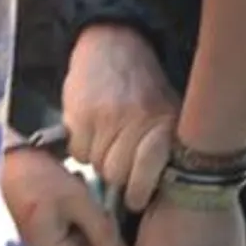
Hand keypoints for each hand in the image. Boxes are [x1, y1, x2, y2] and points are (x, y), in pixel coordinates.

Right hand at [0, 148, 131, 245]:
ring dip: (85, 218)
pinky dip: (73, 213)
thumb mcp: (78, 201)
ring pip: (80, 240)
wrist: (6, 157)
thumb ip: (104, 233)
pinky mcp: (38, 232)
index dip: (110, 243)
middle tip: (91, 200)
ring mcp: (40, 245)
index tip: (108, 215)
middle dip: (96, 228)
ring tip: (77, 193)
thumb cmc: (40, 178)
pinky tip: (67, 194)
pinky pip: (67, 230)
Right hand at [64, 26, 178, 211]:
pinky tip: (91, 130)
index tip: (134, 200)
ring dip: (98, 158)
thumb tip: (161, 195)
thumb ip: (165, 150)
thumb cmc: (144, 89)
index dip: (139, 191)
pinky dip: (82, 147)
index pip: (148, 170)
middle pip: (116, 174)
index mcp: (163, 123)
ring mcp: (106, 117)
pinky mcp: (80, 113)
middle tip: (118, 159)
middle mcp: (136, 120)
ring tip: (106, 139)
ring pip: (95, 165)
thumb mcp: (168, 113)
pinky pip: (77, 151)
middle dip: (116, 173)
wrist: (114, 46)